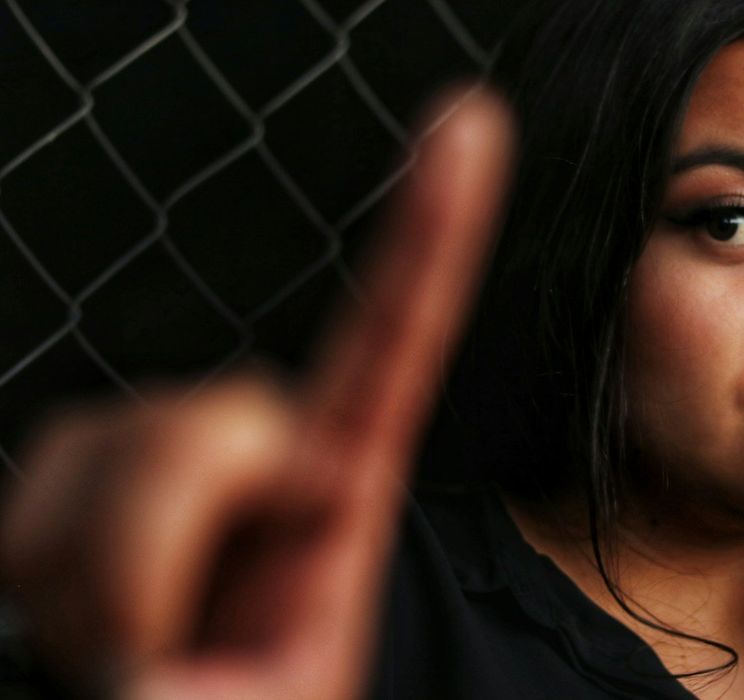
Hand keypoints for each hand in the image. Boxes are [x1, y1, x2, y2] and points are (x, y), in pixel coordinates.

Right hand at [0, 88, 512, 698]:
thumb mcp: (279, 699)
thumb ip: (241, 646)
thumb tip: (184, 604)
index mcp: (344, 494)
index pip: (392, 342)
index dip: (429, 236)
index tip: (467, 133)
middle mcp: (259, 465)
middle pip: (216, 412)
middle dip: (188, 528)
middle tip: (182, 644)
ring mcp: (164, 477)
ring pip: (108, 441)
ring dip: (111, 570)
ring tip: (142, 651)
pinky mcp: (83, 495)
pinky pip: (34, 493)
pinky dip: (56, 571)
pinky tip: (93, 627)